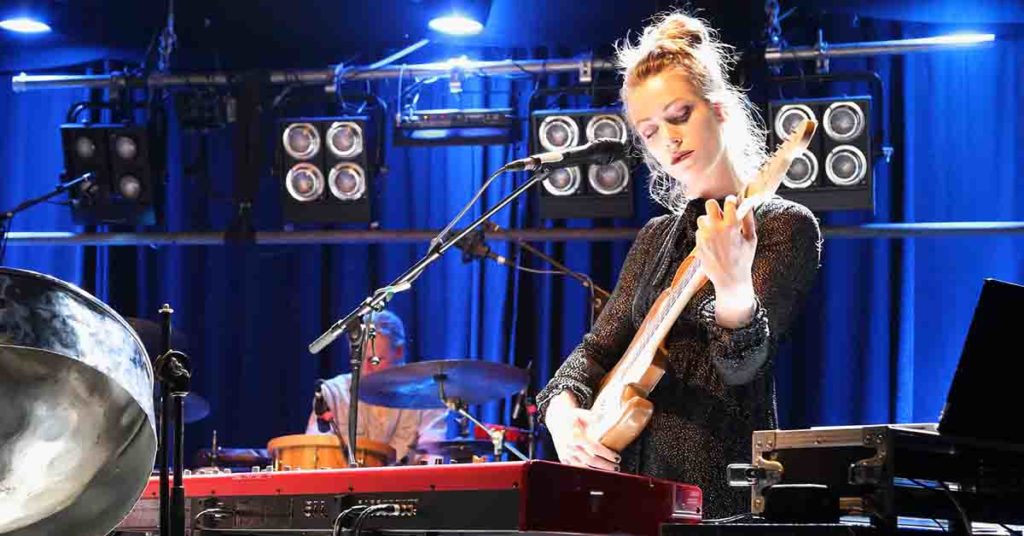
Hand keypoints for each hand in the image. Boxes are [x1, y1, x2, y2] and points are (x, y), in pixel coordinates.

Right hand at [545, 392, 620, 470]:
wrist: (556, 420)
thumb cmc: (571, 417)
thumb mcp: (582, 413)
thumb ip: (593, 416)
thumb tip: (604, 417)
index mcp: (575, 436)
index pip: (594, 448)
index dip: (607, 454)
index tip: (617, 457)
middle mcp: (570, 447)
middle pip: (591, 460)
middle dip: (605, 465)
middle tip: (616, 467)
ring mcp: (566, 454)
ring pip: (584, 467)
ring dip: (598, 470)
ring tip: (609, 471)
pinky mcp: (563, 458)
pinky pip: (576, 468)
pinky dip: (586, 471)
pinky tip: (595, 472)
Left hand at [695, 195, 756, 327]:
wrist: (729, 280)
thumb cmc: (743, 260)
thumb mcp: (751, 239)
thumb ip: (749, 220)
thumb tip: (747, 203)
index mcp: (731, 226)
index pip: (728, 202)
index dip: (731, 201)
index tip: (732, 203)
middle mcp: (716, 229)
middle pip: (709, 204)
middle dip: (715, 207)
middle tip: (720, 215)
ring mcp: (705, 236)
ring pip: (702, 218)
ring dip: (709, 221)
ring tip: (717, 231)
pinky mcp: (698, 244)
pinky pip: (699, 231)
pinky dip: (705, 233)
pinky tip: (713, 242)